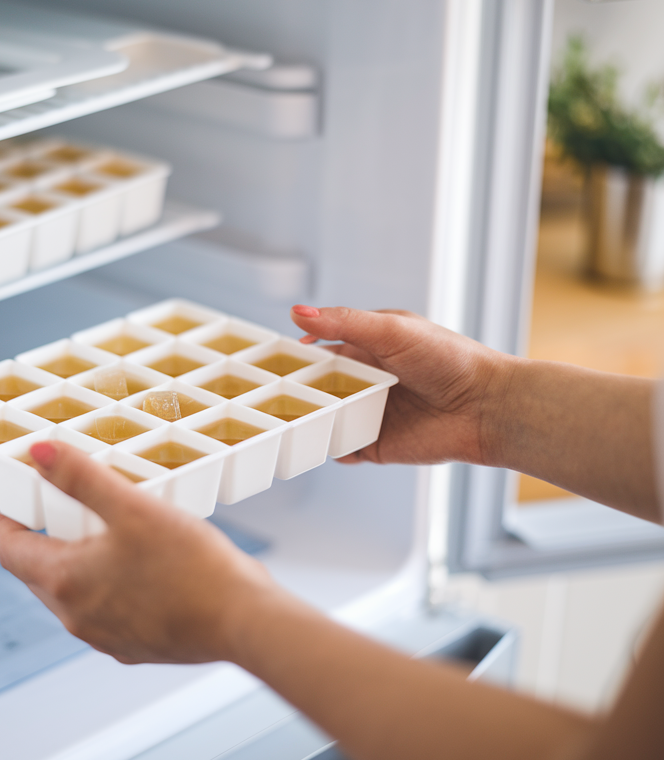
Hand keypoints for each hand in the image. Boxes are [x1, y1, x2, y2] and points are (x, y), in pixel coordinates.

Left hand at [0, 441, 277, 664]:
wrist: (244, 622)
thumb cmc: (192, 567)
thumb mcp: (132, 508)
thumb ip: (81, 478)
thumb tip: (38, 453)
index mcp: (66, 582)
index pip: (10, 550)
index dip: (1, 522)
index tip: (2, 501)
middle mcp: (77, 617)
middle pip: (37, 574)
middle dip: (37, 539)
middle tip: (49, 507)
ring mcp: (106, 636)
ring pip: (71, 594)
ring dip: (72, 562)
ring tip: (96, 530)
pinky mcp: (135, 646)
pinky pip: (105, 611)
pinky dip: (104, 585)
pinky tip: (135, 566)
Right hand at [290, 306, 510, 465]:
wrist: (487, 408)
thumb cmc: (450, 360)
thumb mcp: (392, 330)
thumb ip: (344, 322)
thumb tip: (298, 312)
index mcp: (370, 348)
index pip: (323, 347)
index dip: (299, 352)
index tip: (271, 356)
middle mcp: (368, 381)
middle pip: (320, 385)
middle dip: (298, 388)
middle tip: (272, 390)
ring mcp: (371, 414)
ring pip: (327, 417)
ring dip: (310, 418)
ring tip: (289, 417)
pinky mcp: (377, 445)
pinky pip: (343, 447)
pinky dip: (329, 446)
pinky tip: (319, 442)